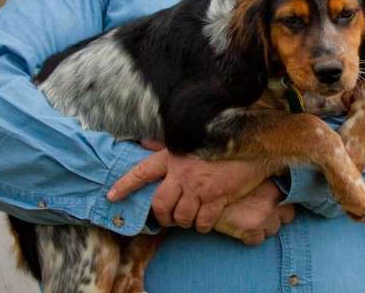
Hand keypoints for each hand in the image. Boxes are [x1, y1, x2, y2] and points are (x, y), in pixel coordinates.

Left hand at [107, 140, 270, 231]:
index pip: (142, 172)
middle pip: (160, 204)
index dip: (125, 185)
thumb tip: (144, 143)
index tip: (111, 196)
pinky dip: (202, 225)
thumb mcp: (189, 138)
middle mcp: (182, 173)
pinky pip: (203, 221)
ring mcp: (200, 187)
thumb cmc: (220, 140)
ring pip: (181, 216)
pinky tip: (204, 221)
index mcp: (173, 156)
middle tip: (167, 217)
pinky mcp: (217, 197)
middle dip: (161, 216)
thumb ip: (166, 144)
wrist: (252, 143)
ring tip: (188, 217)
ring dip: (183, 221)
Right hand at [214, 179, 295, 245]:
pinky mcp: (250, 231)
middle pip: (287, 215)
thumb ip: (264, 179)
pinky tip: (242, 229)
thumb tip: (274, 179)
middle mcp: (272, 202)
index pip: (292, 196)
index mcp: (274, 185)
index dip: (284, 200)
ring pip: (273, 229)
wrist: (206, 193)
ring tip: (251, 220)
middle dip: (278, 215)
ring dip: (265, 226)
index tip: (278, 201)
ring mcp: (263, 218)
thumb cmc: (226, 182)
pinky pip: (257, 240)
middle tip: (264, 212)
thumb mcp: (249, 176)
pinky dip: (251, 237)